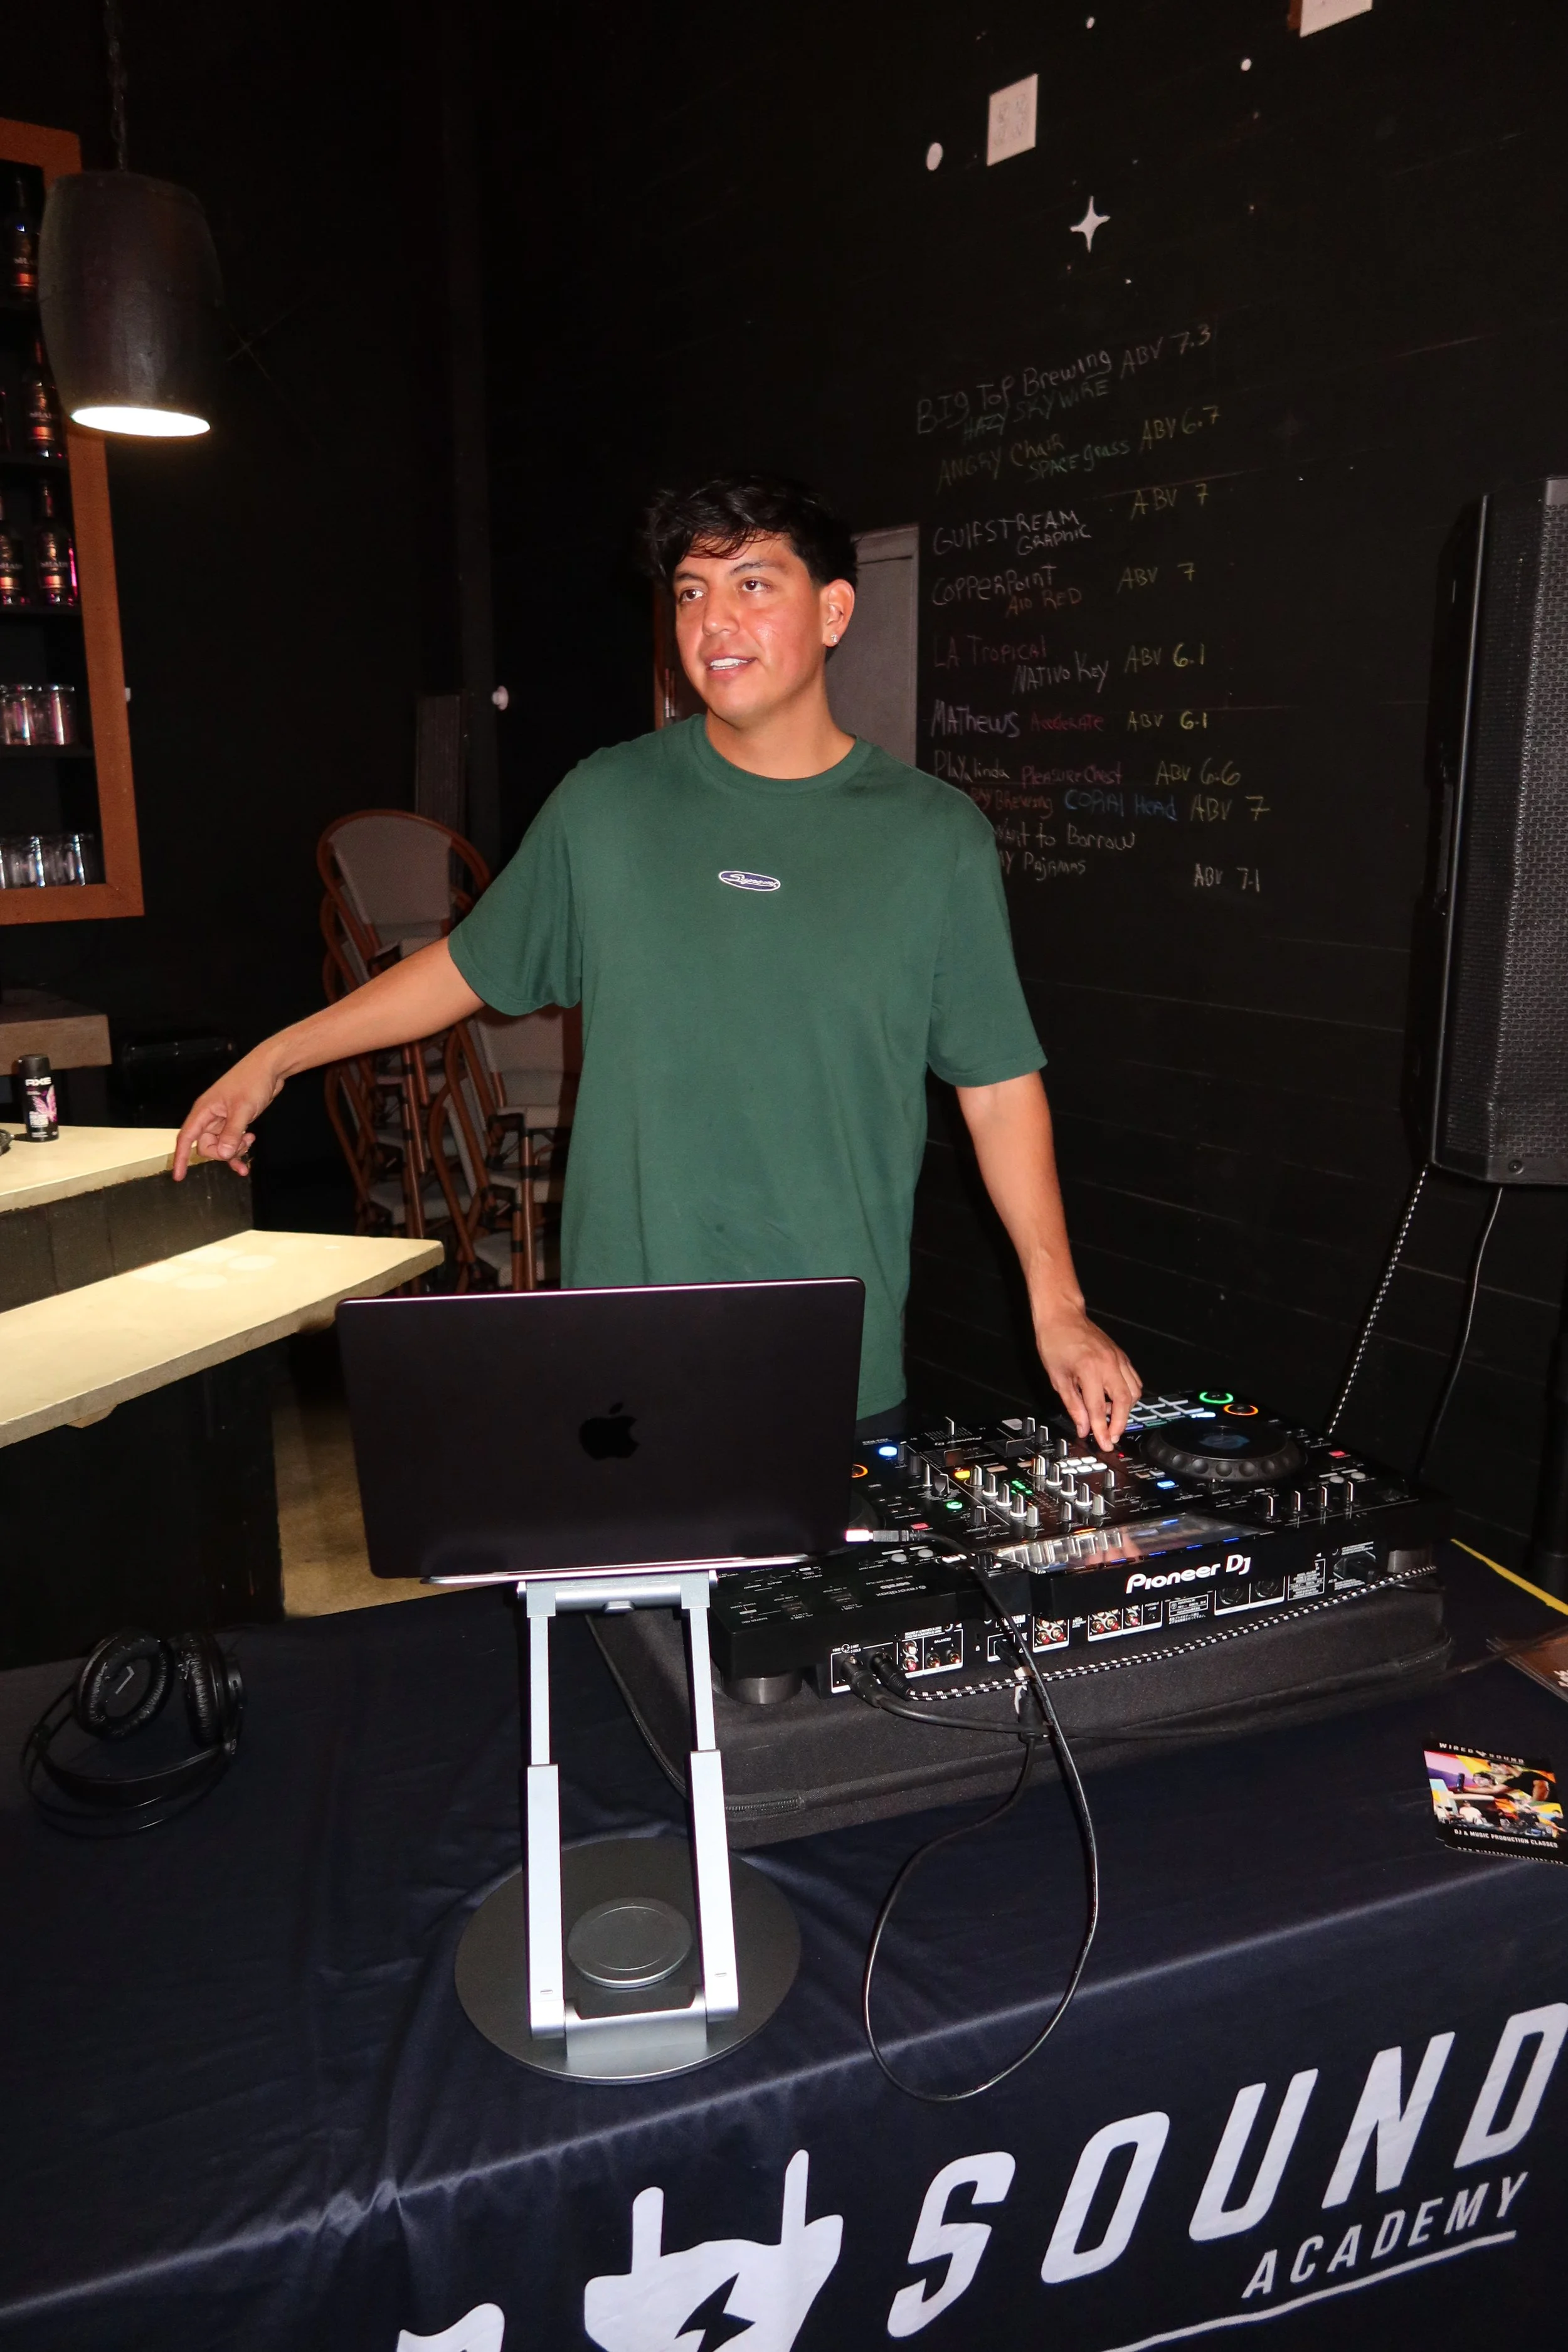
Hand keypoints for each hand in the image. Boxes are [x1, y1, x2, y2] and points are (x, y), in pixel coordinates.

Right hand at [172, 1047, 283, 1179]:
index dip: (181, 1157)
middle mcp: (210, 1116)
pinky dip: (238, 1150)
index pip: (186, 1137)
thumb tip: (223, 1153)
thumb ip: (232, 1133)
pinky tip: (247, 1155)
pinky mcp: (235, 1121)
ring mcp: (223, 1119)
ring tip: (250, 1139)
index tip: (179, 1176)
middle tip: (241, 1143)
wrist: (270, 1068)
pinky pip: (231, 1142)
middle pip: (206, 1146)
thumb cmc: (252, 1081)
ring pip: (221, 1146)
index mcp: (204, 1110)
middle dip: (222, 1152)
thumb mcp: (243, 1109)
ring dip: (234, 1150)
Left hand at [1034, 1307, 1140, 1448]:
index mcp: (1089, 1370)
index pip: (1099, 1408)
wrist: (1062, 1315)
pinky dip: (1130, 1394)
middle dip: (1120, 1424)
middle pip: (1124, 1402)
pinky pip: (1134, 1379)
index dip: (1101, 1430)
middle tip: (1111, 1437)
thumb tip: (1083, 1426)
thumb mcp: (1057, 1378)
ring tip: (1111, 1418)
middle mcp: (1108, 1364)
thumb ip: (1073, 1405)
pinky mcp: (1121, 1356)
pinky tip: (1116, 1399)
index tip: (1103, 1444)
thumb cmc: (1054, 1341)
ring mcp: (1118, 1358)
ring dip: (1126, 1410)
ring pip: (1134, 1392)